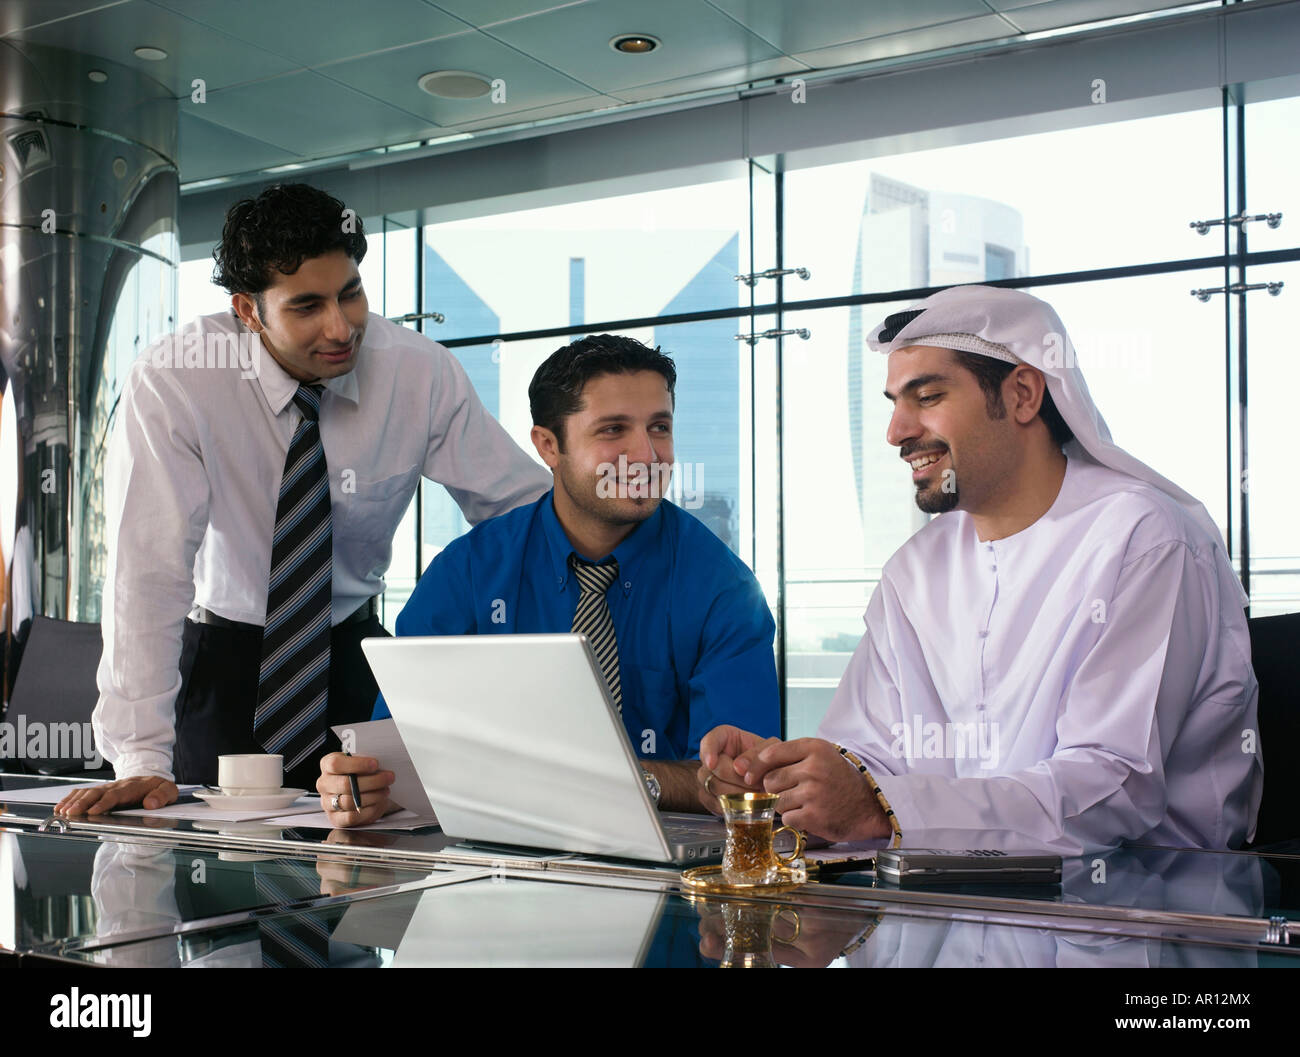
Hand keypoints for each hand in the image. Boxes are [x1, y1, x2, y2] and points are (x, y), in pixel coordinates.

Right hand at [55, 776, 177, 815]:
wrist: (151, 777)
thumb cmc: (159, 787)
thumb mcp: (168, 791)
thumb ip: (162, 796)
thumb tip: (152, 803)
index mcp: (132, 787)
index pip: (116, 795)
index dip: (104, 802)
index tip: (93, 811)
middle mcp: (116, 786)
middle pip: (97, 793)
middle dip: (83, 803)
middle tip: (71, 813)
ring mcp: (107, 788)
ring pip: (87, 792)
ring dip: (74, 802)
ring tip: (62, 812)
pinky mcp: (100, 791)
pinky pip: (83, 792)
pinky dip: (70, 798)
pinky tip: (61, 807)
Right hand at [316, 752, 394, 827]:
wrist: (361, 791)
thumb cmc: (361, 773)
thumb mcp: (362, 762)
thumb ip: (366, 762)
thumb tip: (380, 764)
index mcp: (327, 765)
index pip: (335, 764)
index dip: (357, 764)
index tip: (375, 764)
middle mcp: (324, 784)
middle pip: (345, 784)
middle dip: (372, 781)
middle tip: (389, 777)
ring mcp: (327, 802)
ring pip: (349, 801)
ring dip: (373, 796)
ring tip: (385, 790)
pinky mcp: (335, 818)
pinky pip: (351, 817)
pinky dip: (368, 810)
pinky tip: (378, 803)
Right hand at [696, 725, 780, 814]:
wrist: (771, 779)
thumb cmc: (769, 761)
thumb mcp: (771, 749)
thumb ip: (757, 753)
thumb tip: (738, 768)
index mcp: (724, 738)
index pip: (709, 741)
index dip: (708, 752)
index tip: (712, 763)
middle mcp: (712, 757)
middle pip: (713, 769)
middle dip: (737, 779)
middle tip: (756, 784)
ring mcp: (708, 778)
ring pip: (715, 788)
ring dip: (737, 794)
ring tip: (755, 793)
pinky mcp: (709, 797)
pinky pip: (715, 803)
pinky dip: (732, 806)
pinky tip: (746, 803)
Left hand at [740, 738, 890, 841]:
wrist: (868, 807)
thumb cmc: (838, 780)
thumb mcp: (820, 756)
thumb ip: (790, 756)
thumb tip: (749, 768)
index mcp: (814, 748)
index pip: (771, 753)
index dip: (756, 766)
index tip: (749, 775)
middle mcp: (814, 768)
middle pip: (770, 780)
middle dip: (775, 789)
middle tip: (792, 791)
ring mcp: (813, 793)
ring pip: (777, 801)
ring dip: (785, 805)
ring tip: (804, 802)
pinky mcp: (813, 816)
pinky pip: (787, 818)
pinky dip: (795, 819)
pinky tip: (810, 814)